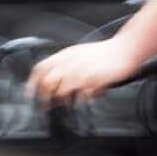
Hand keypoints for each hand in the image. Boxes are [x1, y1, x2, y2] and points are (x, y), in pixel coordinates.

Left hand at [26, 37, 142, 104]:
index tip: (30, 95)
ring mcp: (82, 70)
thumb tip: (57, 86)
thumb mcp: (81, 55)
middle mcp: (71, 61)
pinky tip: (87, 100)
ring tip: (69, 104)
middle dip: (45, 97)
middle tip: (47, 106)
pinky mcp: (94, 78)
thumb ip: (67, 68)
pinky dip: (82, 101)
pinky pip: (82, 95)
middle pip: (48, 81)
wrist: (126, 49)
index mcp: (66, 55)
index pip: (40, 68)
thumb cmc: (105, 54)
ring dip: (63, 100)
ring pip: (62, 89)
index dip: (32, 83)